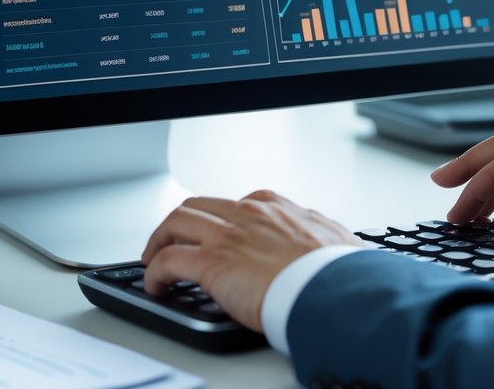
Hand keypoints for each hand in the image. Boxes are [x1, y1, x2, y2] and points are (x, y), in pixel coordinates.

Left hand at [141, 190, 365, 331]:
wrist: (336, 290)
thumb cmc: (340, 272)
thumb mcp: (334, 239)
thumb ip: (318, 235)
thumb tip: (326, 240)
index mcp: (276, 208)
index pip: (236, 203)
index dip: (219, 218)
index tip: (215, 232)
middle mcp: (248, 214)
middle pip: (198, 205)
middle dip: (180, 222)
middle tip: (171, 239)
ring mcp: (227, 236)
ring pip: (176, 221)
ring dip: (159, 239)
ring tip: (153, 258)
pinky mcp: (212, 263)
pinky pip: (168, 259)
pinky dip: (154, 271)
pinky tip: (155, 284)